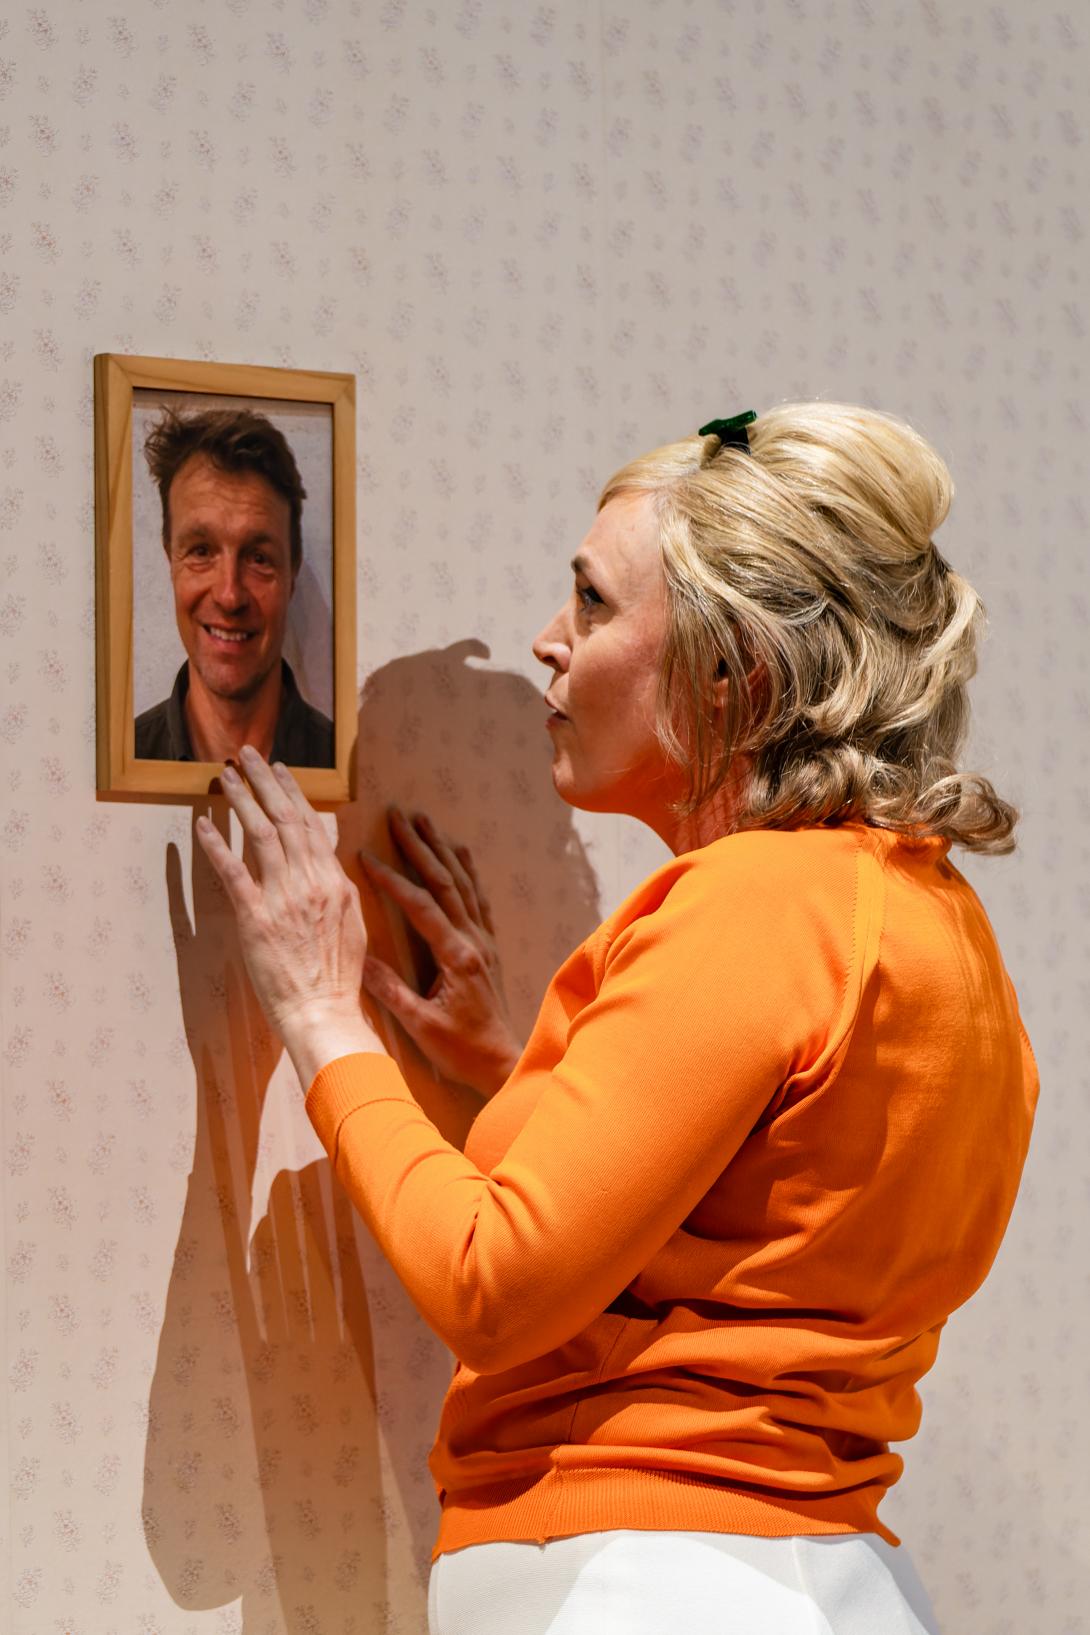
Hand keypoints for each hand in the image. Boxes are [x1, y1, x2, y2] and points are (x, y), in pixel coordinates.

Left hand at [195, 747, 383, 1086]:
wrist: (325, 1012)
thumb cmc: (338, 980)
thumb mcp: (352, 928)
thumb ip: (339, 894)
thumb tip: (332, 869)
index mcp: (336, 884)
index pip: (312, 827)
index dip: (294, 795)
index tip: (280, 772)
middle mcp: (312, 883)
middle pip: (287, 820)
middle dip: (266, 782)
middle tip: (249, 754)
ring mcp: (284, 899)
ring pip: (261, 836)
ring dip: (241, 800)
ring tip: (225, 774)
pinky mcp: (256, 919)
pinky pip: (233, 873)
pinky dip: (217, 846)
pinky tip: (204, 824)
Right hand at [359, 806, 522, 1097]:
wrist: (500, 1061)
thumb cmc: (459, 1049)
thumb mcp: (419, 1025)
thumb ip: (390, 990)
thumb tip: (357, 956)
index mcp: (455, 957)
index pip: (420, 907)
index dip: (392, 879)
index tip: (365, 855)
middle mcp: (473, 940)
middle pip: (445, 882)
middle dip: (419, 846)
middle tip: (398, 814)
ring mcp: (483, 939)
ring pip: (463, 882)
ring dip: (442, 848)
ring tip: (423, 819)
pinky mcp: (487, 944)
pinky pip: (477, 897)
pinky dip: (467, 869)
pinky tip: (458, 850)